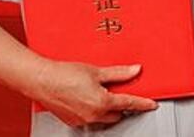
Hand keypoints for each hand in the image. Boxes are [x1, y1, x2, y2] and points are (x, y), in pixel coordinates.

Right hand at [31, 60, 157, 127]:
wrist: (42, 80)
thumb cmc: (64, 74)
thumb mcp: (96, 70)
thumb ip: (119, 73)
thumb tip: (135, 70)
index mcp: (103, 102)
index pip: (130, 103)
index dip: (143, 103)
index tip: (151, 104)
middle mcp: (94, 115)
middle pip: (118, 113)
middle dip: (122, 104)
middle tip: (120, 91)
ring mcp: (84, 121)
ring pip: (104, 118)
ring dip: (107, 108)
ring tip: (100, 92)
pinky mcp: (73, 122)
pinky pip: (91, 119)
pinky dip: (94, 110)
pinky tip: (87, 98)